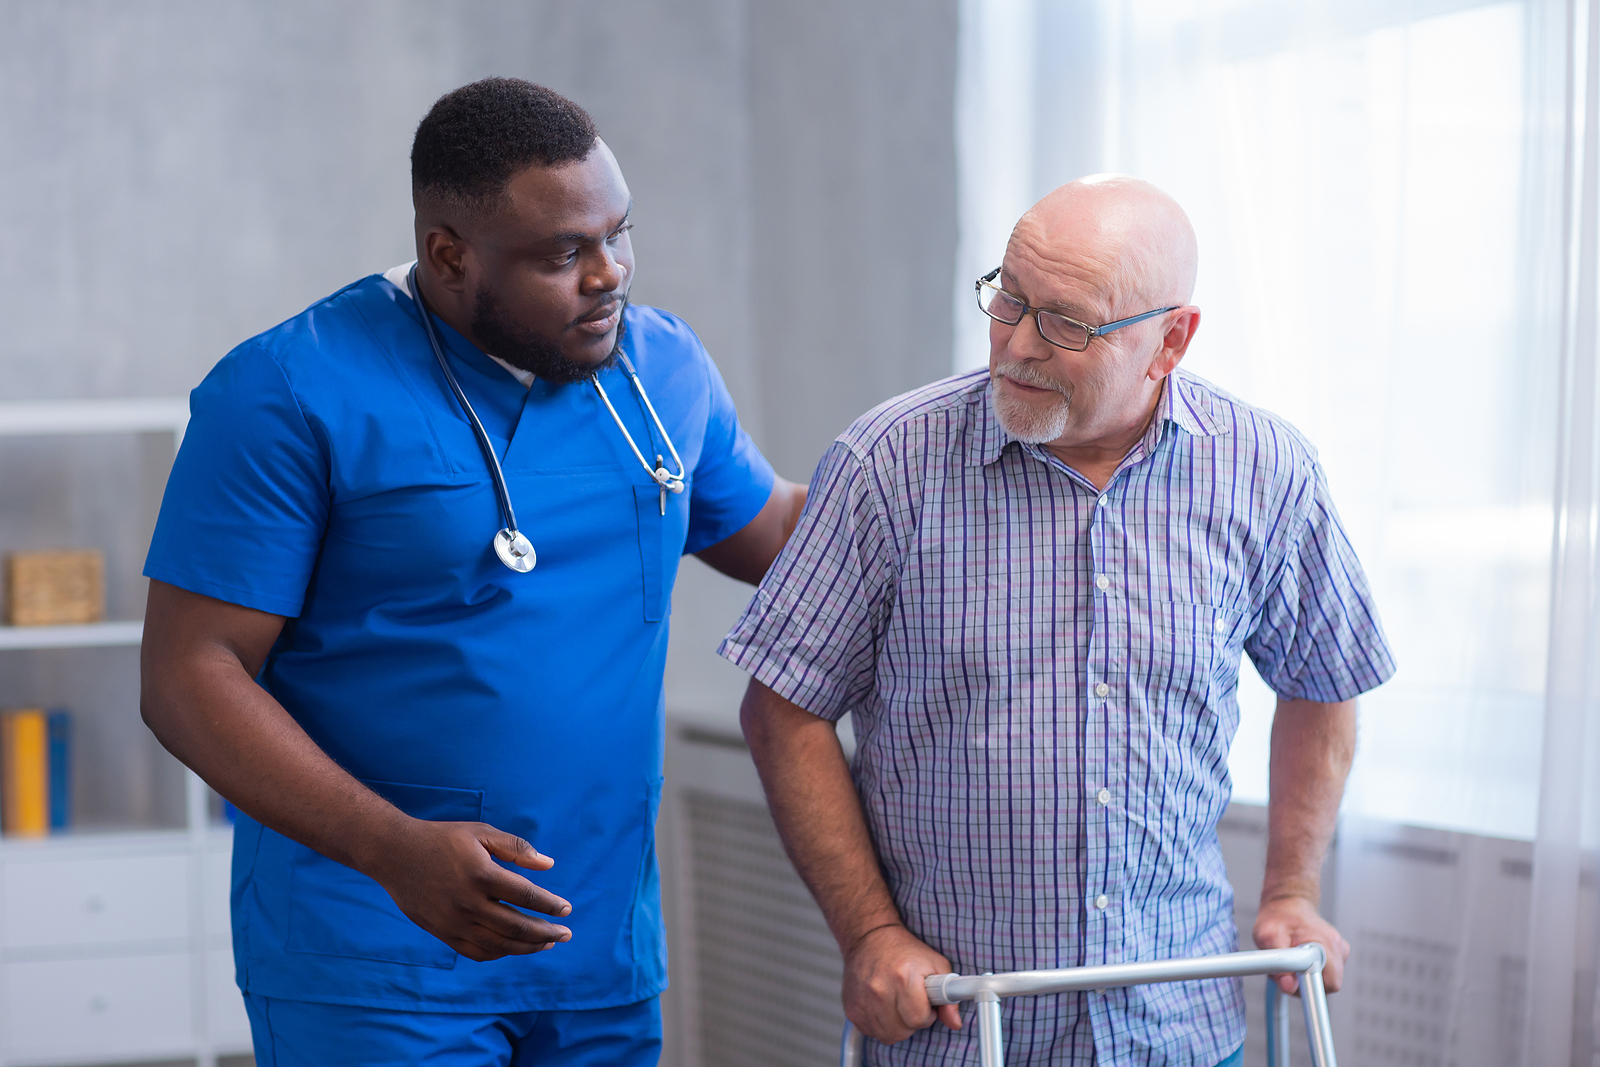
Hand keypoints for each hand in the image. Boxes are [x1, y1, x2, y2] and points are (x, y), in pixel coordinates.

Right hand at [362, 819, 572, 961]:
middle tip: (566, 934)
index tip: (567, 910)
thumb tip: (548, 864)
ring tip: (547, 943)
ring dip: (528, 946)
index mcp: (481, 874)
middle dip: (547, 932)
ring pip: (499, 944)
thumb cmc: (443, 839)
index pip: (526, 896)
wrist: (395, 854)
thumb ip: (516, 847)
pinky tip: (514, 947)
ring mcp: (454, 921)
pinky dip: (499, 952)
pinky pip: (476, 951)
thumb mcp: (481, 832)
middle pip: (517, 926)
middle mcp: (468, 902)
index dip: (550, 905)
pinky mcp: (442, 932)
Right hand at [842, 924, 962, 1043]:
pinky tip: (882, 1006)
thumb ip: (949, 997)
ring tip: (897, 1003)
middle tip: (911, 1002)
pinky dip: (880, 1024)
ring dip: (896, 1025)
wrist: (869, 937)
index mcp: (903, 978)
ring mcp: (863, 1000)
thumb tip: (955, 1022)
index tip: (925, 1002)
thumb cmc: (904, 951)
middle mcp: (879, 990)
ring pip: (887, 1035)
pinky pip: (871, 1032)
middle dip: (911, 1021)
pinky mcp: (851, 1009)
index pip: (919, 1019)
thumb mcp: (935, 965)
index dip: (927, 1013)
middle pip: (903, 1031)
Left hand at [1253, 894, 1349, 993]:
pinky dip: (1309, 974)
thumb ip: (1278, 962)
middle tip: (1285, 972)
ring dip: (1305, 979)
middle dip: (1304, 985)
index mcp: (1325, 943)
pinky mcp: (1336, 956)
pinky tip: (1297, 961)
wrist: (1288, 903)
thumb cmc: (1278, 917)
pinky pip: (1324, 975)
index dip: (1309, 988)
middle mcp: (1337, 948)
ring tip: (1288, 963)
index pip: (1329, 982)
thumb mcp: (1268, 936)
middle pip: (1327, 986)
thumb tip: (1289, 986)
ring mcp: (1339, 952)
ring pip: (1324, 982)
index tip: (1294, 984)